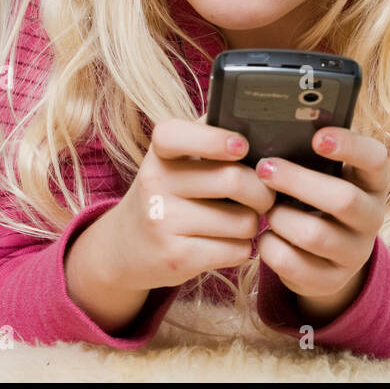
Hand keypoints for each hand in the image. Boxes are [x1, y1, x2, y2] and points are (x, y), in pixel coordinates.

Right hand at [97, 117, 276, 292]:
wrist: (126, 247)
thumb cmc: (171, 194)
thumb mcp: (177, 161)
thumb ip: (211, 137)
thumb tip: (263, 131)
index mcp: (159, 153)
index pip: (175, 135)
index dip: (214, 139)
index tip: (242, 147)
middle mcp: (155, 184)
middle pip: (234, 180)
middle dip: (262, 192)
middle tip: (263, 196)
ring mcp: (162, 222)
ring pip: (243, 220)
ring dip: (253, 223)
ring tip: (238, 221)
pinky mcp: (177, 257)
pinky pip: (237, 250)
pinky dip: (242, 249)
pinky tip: (226, 244)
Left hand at [253, 126, 389, 323]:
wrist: (327, 256)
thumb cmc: (317, 198)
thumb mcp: (326, 175)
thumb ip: (310, 155)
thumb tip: (272, 130)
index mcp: (373, 182)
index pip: (376, 158)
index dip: (350, 146)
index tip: (317, 137)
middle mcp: (373, 217)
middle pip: (343, 199)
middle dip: (298, 182)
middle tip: (264, 168)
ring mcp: (355, 252)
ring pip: (315, 234)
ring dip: (281, 217)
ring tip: (267, 207)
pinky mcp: (330, 281)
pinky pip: (292, 264)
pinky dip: (270, 246)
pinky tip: (267, 236)